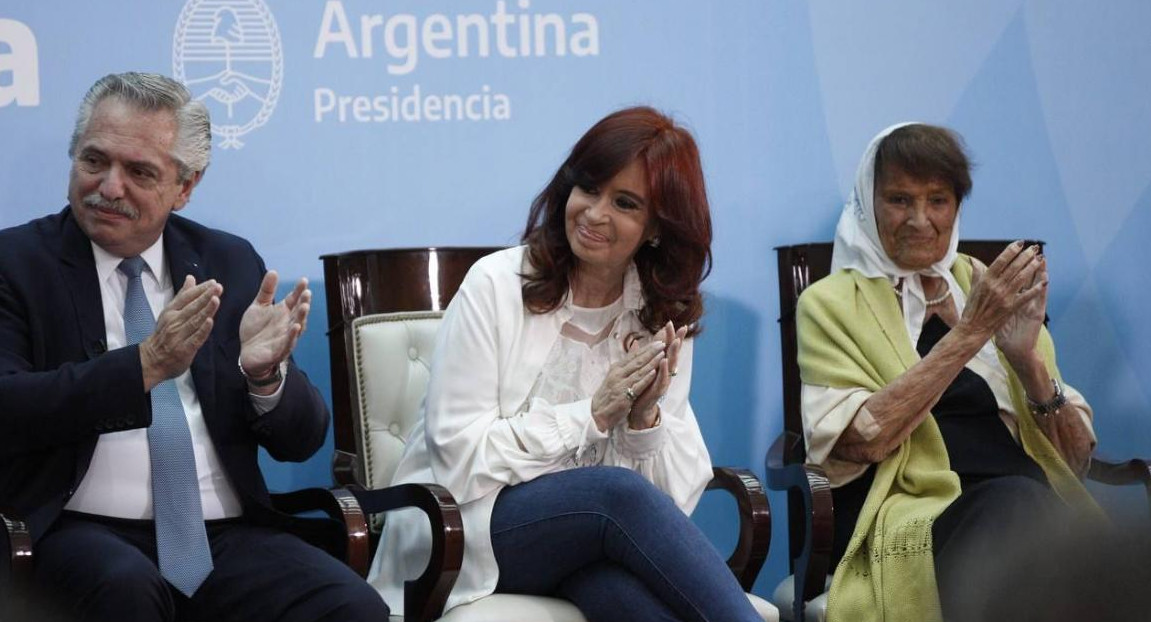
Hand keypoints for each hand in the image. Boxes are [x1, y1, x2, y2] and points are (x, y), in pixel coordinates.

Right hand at [140, 276, 221, 390]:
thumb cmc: (164, 334)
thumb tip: (191, 278)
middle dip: (205, 296)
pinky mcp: (184, 349)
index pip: (187, 297)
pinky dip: (202, 330)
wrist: (152, 359)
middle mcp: (174, 322)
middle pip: (192, 307)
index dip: (200, 289)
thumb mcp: (170, 312)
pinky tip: (210, 322)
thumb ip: (183, 295)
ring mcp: (179, 335)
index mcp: (171, 312)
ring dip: (206, 310)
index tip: (213, 282)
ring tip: (216, 300)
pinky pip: (195, 338)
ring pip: (194, 321)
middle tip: (218, 287)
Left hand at [239, 271, 310, 383]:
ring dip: (301, 317)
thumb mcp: (258, 306)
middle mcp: (287, 323)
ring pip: (297, 326)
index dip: (299, 290)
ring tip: (304, 307)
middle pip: (298, 312)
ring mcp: (285, 337)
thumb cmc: (255, 330)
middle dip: (303, 303)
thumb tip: (273, 271)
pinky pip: (288, 343)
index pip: (293, 299)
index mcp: (283, 312)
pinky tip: (296, 327)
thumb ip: (266, 291)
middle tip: (306, 292)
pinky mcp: (279, 350)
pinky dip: (292, 336)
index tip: (303, 280)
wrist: (247, 354)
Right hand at [590, 338, 665, 431]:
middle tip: (663, 343)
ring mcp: (621, 385)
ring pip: (638, 371)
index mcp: (617, 368)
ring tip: (662, 354)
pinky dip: (645, 379)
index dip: (647, 348)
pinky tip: (653, 372)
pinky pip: (637, 386)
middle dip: (651, 351)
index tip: (658, 341)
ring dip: (651, 362)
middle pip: (637, 361)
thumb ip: (628, 360)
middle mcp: (618, 374)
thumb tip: (636, 345)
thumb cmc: (609, 392)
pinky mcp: (624, 397)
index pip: (634, 355)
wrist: (598, 412)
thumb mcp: (616, 374)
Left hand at [628, 322, 687, 428]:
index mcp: (660, 365)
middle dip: (676, 339)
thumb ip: (641, 355)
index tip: (672, 322)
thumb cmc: (642, 387)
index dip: (670, 335)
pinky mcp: (659, 389)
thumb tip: (638, 340)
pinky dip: (663, 369)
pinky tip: (664, 360)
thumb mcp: (642, 368)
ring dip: (673, 352)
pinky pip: (662, 378)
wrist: (638, 408)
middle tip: (681, 327)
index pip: (666, 347)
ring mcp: (664, 380)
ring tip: (675, 341)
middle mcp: (665, 371)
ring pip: (671, 364)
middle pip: (673, 352)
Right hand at [959, 241, 1045, 340]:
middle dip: (1026, 256)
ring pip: (1022, 278)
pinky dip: (1036, 288)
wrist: (973, 329)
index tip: (1020, 243)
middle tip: (1035, 248)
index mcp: (985, 280)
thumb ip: (976, 273)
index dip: (1011, 250)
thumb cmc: (972, 309)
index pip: (1001, 261)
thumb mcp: (973, 288)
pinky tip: (1045, 281)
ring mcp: (1004, 297)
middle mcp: (995, 286)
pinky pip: (1026, 296)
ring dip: (1032, 267)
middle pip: (1014, 267)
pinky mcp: (1011, 307)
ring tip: (1040, 259)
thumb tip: (972, 260)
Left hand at [995, 256, 1047, 367]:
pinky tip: (1045, 280)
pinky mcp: (1036, 314)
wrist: (1014, 348)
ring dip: (1040, 272)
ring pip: (1037, 286)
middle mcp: (1024, 299)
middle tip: (1034, 248)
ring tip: (1042, 259)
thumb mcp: (997, 310)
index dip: (1017, 264)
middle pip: (1028, 278)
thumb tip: (982, 281)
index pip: (1017, 277)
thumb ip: (991, 294)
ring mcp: (1031, 306)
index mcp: (1014, 297)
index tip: (1017, 250)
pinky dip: (1042, 290)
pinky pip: (1039, 300)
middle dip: (1030, 263)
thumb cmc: (1004, 330)